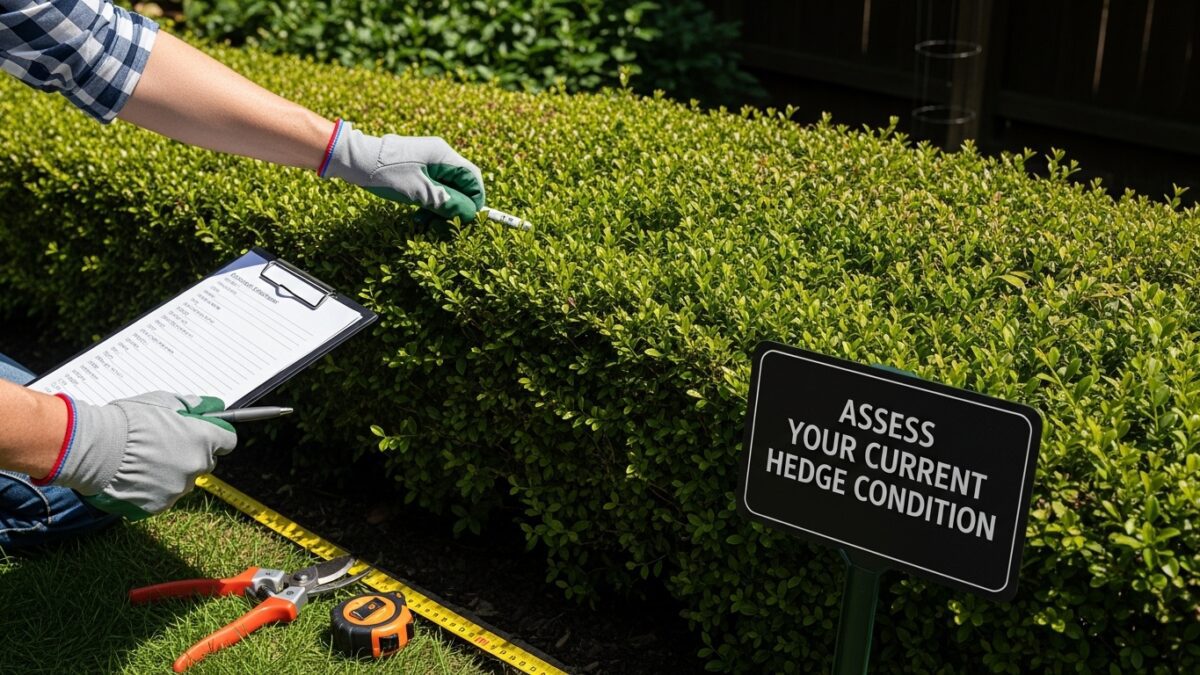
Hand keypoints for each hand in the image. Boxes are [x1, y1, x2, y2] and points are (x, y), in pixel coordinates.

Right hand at [44, 392, 236, 519]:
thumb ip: (191, 405)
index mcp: (203, 440)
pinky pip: (164, 496)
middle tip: (166, 445)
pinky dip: (154, 488)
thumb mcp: (163, 401)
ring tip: (145, 460)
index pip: (227, 441)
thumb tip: (211, 406)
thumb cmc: (128, 421)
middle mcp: (196, 466)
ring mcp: (178, 488)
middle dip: (193, 454)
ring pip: (184, 480)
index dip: (215, 436)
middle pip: (206, 462)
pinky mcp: (160, 505)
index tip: (203, 433)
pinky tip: (136, 476)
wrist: (95, 448)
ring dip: (172, 472)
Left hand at [321, 120, 485, 221]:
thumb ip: (448, 203)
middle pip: (461, 185)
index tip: (464, 221)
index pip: (473, 180)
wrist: (354, 160)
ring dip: (441, 208)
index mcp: (444, 156)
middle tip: (441, 226)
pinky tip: (419, 214)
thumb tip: (470, 213)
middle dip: (454, 208)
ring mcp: (428, 160)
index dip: (473, 202)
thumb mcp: (420, 193)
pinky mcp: (417, 166)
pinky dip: (430, 202)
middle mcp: (440, 155)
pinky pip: (433, 186)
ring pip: (447, 188)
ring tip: (426, 222)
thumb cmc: (386, 174)